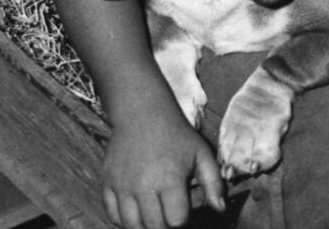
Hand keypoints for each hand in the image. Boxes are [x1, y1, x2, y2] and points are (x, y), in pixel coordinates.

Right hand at [102, 108, 224, 228]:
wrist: (141, 111)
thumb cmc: (174, 134)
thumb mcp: (200, 152)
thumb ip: (213, 182)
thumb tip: (220, 209)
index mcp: (169, 179)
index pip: (176, 221)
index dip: (182, 220)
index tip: (182, 211)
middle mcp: (143, 185)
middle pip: (154, 227)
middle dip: (164, 225)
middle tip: (168, 214)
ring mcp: (122, 184)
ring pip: (132, 225)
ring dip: (144, 225)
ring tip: (153, 216)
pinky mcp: (108, 181)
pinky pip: (112, 214)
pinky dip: (123, 220)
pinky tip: (135, 212)